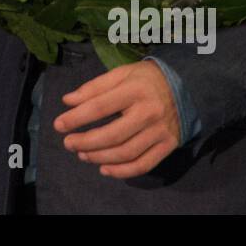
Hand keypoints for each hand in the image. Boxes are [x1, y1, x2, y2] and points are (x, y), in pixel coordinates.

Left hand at [52, 60, 180, 178]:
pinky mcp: (167, 145)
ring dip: (100, 157)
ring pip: (126, 153)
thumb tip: (68, 101)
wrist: (186, 88)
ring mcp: (160, 131)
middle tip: (68, 143)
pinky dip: (122, 172)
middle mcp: (149, 112)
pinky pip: (143, 165)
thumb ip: (94, 87)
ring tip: (82, 154)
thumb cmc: (146, 79)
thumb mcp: (121, 73)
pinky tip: (104, 169)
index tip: (59, 125)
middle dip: (85, 142)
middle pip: (112, 135)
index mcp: (135, 90)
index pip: (100, 107)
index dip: (77, 118)